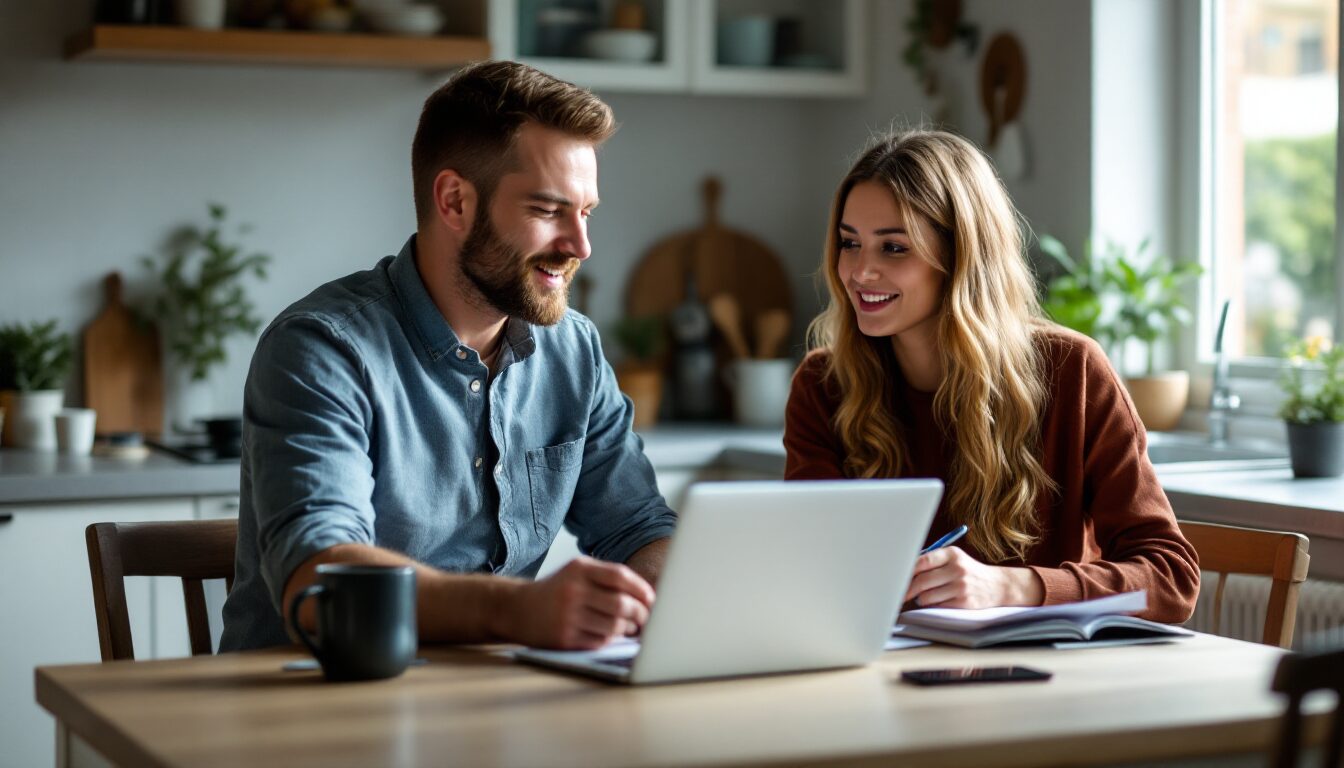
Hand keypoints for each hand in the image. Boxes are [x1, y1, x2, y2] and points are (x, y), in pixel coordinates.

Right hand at [500, 556, 654, 649]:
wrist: (516, 609)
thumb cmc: (555, 591)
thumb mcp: (576, 573)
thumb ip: (607, 578)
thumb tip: (646, 595)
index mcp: (579, 569)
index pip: (620, 576)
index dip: (641, 589)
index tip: (652, 599)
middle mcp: (573, 590)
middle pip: (621, 604)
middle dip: (641, 614)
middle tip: (646, 619)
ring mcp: (568, 615)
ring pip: (614, 625)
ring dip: (628, 629)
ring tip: (629, 627)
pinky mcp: (565, 638)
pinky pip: (600, 641)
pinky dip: (611, 639)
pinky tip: (610, 634)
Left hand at [904, 547, 1043, 608]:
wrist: (997, 585)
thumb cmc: (967, 571)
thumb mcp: (954, 559)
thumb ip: (931, 561)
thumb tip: (903, 571)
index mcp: (952, 554)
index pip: (922, 561)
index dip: (906, 571)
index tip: (897, 578)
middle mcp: (957, 568)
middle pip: (921, 581)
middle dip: (907, 590)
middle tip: (901, 595)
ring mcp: (961, 586)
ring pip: (927, 596)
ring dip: (920, 599)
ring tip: (924, 597)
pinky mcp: (964, 602)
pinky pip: (937, 606)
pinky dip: (932, 606)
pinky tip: (937, 602)